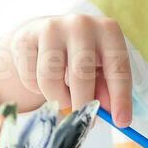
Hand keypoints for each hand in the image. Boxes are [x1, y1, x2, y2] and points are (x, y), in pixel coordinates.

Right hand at [0, 15, 132, 126]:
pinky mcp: (25, 39)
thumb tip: (112, 115)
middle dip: (83, 103)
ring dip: (59, 99)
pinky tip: (44, 79)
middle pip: (81, 73)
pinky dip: (38, 90)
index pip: (117, 66)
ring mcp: (51, 29)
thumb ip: (106, 89)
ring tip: (65, 98)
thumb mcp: (101, 68)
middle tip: (85, 122)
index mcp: (108, 30)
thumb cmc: (81, 55)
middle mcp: (81, 24)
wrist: (43, 34)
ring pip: (51, 79)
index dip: (120, 96)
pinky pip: (31, 79)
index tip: (121, 121)